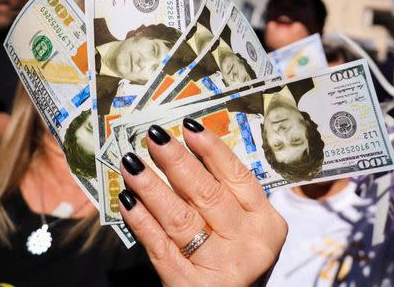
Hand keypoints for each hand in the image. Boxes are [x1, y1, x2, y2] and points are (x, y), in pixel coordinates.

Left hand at [119, 119, 287, 286]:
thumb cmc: (233, 259)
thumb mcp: (242, 228)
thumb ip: (223, 197)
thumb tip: (182, 152)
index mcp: (266, 222)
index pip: (239, 177)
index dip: (212, 149)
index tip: (189, 126)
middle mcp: (250, 244)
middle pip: (208, 194)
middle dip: (177, 161)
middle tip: (154, 137)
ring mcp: (222, 267)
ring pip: (182, 218)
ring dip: (152, 187)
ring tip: (131, 163)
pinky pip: (161, 248)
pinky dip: (142, 222)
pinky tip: (128, 201)